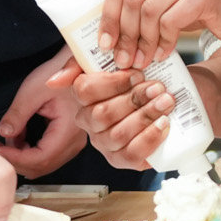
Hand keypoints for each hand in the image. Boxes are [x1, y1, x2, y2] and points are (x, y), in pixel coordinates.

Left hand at [0, 46, 87, 178]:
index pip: (40, 158)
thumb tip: (3, 133)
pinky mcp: (67, 140)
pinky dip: (29, 151)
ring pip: (44, 164)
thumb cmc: (59, 74)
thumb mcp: (33, 91)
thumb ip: (17, 114)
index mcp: (69, 131)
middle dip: (16, 160)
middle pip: (42, 166)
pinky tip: (19, 137)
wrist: (75, 67)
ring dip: (22, 156)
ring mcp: (72, 143)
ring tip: (6, 139)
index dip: (15, 158)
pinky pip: (47, 155)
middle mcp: (74, 142)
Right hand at [51, 58, 179, 170]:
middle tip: (157, 88)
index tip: (137, 73)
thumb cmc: (139, 78)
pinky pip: (131, 154)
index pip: (84, 91)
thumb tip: (55, 81)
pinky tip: (164, 124)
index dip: (112, 83)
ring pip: (117, 134)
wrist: (165, 94)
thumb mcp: (113, 60)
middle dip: (133, 99)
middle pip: (103, 114)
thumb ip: (81, 63)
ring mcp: (106, 144)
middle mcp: (91, 124)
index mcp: (84, 99)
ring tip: (165, 102)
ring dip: (145, 116)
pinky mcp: (124, 160)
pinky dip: (150, 138)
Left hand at [97, 0, 220, 69]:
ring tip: (144, 60)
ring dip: (144, 42)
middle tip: (124, 59)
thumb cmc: (203, 7)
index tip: (104, 44)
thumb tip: (104, 32)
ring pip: (150, 12)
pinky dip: (164, 42)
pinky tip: (165, 53)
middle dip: (125, 34)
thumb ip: (140, 3)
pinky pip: (171, 21)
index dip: (109, 17)